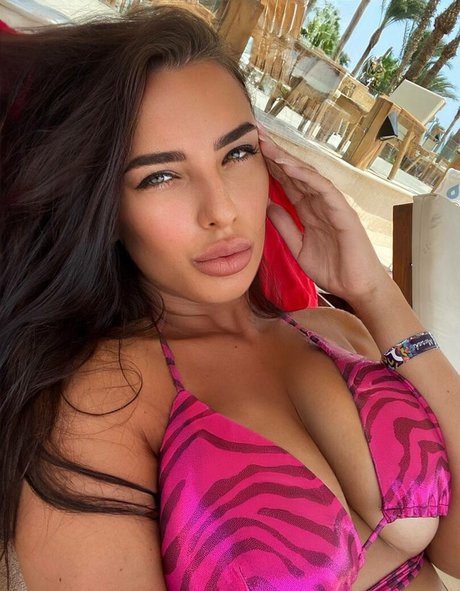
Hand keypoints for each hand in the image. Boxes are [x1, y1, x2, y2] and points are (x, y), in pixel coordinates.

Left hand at [258, 128, 388, 303]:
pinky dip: (307, 177)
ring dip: (288, 160)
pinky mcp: (344, 212)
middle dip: (276, 155)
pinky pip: (324, 189)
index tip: (251, 153)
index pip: (287, 184)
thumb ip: (285, 226)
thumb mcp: (298, 247)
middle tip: (256, 135)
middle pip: (295, 174)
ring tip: (268, 146)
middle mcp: (320, 203)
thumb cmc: (333, 269)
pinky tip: (290, 166)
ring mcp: (333, 205)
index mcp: (309, 211)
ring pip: (308, 176)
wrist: (356, 287)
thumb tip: (268, 206)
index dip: (270, 168)